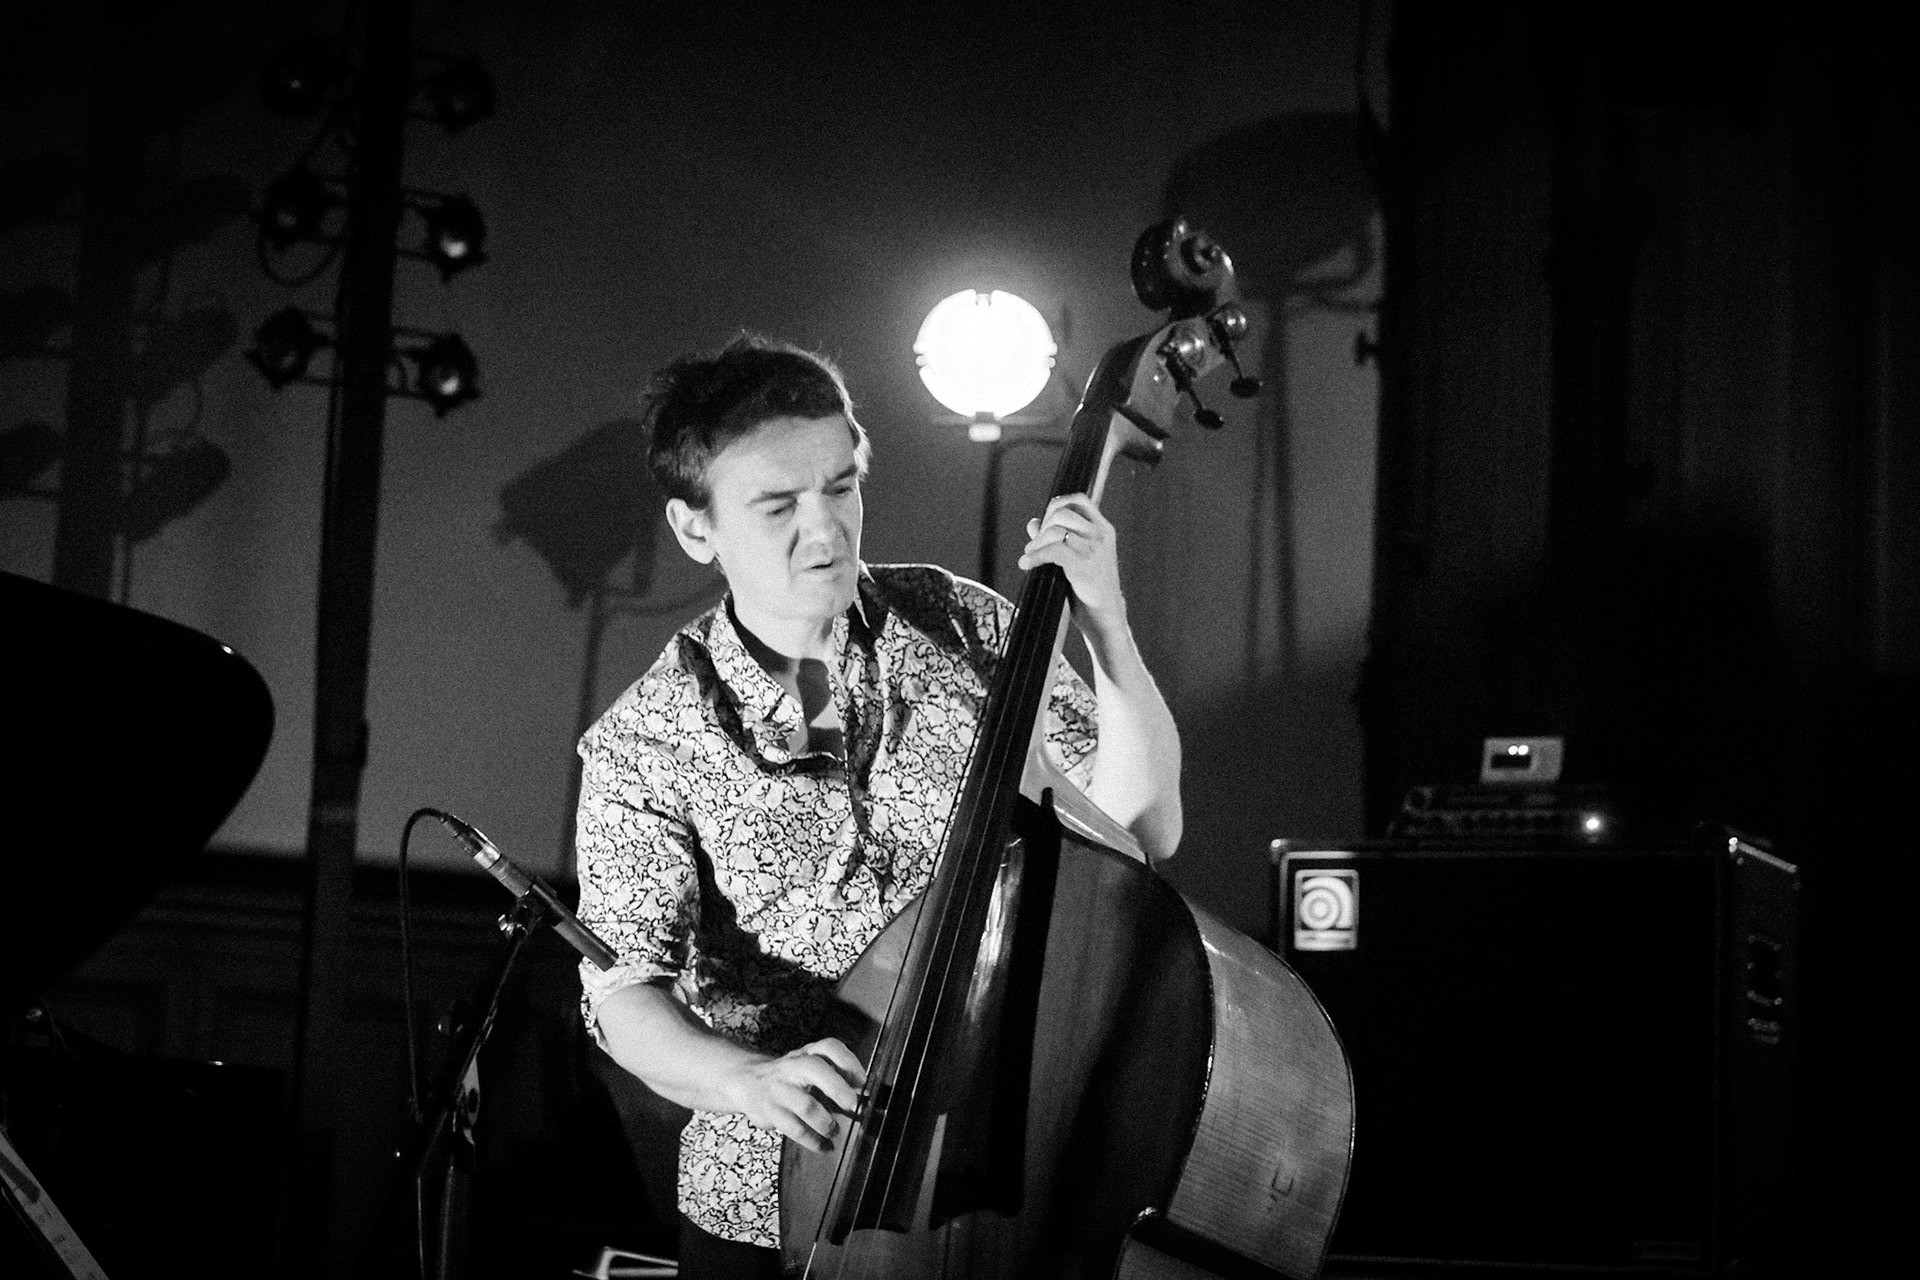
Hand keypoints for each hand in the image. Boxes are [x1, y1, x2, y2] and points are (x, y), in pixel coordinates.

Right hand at [728, 1037, 865, 1152]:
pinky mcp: (770, 1111)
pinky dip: (814, 1141)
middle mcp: (793, 1066)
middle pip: (815, 1068)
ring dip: (826, 1122)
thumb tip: (865, 1101)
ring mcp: (779, 1088)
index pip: (829, 1047)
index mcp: (807, 1054)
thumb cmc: (790, 1079)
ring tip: (835, 1131)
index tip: (863, 1081)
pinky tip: (825, 1146)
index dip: (848, 1062)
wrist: (746, 1081)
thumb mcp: (811, 1072)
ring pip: (806, 1105)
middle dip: (838, 1089)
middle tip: (855, 1106)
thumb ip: (837, 1083)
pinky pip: (794, 1129)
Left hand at [1017, 493, 1125, 629]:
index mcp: (1103, 529)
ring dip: (1036, 543)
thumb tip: (1032, 523)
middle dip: (1043, 527)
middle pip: (1062, 513)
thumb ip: (1056, 538)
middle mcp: (1100, 534)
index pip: (1080, 500)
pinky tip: (1026, 564)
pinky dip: (1035, 556)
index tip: (1045, 519)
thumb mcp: (1075, 558)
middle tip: (1034, 545)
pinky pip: (1052, 550)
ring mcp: (1094, 548)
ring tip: (1030, 556)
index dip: (1058, 503)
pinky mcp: (1083, 564)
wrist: (1104, 615)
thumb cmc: (1090, 588)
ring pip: (1055, 530)